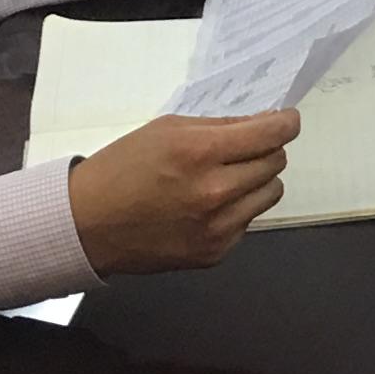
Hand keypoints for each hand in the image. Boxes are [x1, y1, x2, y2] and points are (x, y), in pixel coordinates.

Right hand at [68, 109, 301, 274]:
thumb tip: (263, 123)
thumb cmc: (123, 169)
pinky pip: (248, 220)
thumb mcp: (166, 130)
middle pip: (275, 163)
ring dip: (256, 180)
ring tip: (224, 178)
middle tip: (240, 150)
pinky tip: (206, 206)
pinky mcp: (215, 252)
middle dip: (264, 151)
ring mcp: (217, 227)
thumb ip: (219, 126)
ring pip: (270, 193)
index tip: (286, 121)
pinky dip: (237, 209)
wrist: (88, 224)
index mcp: (198, 154)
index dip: (286, 124)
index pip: (271, 136)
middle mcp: (214, 192)